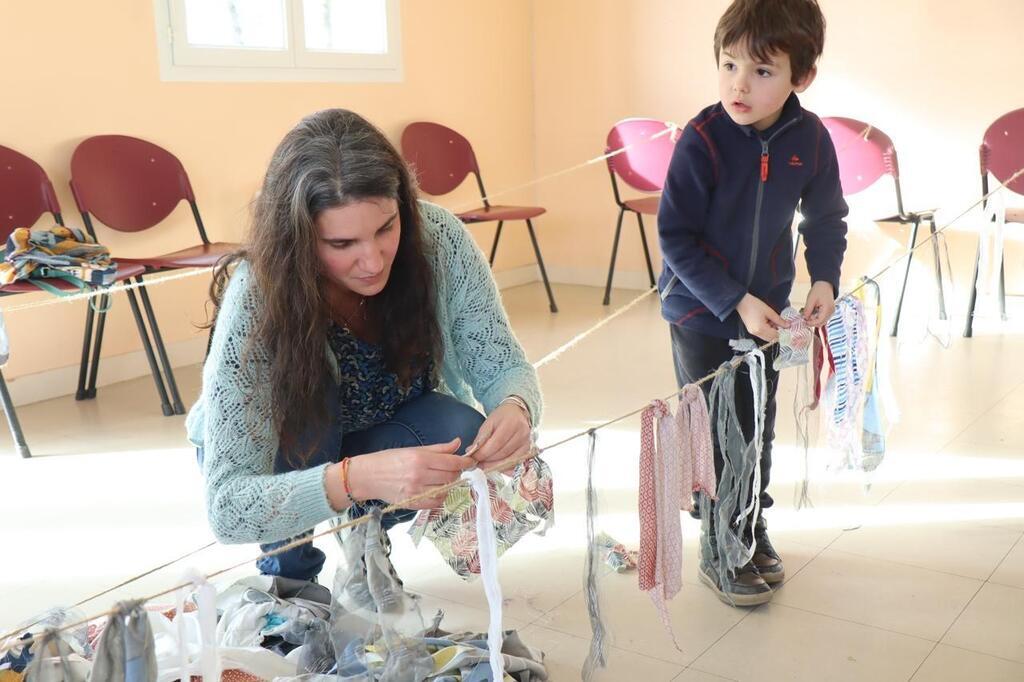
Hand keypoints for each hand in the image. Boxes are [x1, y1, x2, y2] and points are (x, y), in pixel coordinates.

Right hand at [343, 438, 474, 508]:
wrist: (366, 477)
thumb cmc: (388, 460)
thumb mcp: (413, 449)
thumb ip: (438, 448)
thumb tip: (458, 443)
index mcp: (420, 459)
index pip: (451, 462)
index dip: (465, 462)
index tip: (472, 462)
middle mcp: (419, 476)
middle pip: (451, 477)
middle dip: (456, 473)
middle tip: (454, 469)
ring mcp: (416, 492)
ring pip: (445, 491)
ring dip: (449, 486)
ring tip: (443, 480)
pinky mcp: (412, 504)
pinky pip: (435, 503)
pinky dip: (440, 497)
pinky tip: (435, 490)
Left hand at [466, 401, 531, 471]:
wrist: (517, 413)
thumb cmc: (502, 417)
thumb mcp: (489, 422)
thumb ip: (481, 438)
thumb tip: (471, 452)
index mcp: (511, 423)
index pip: (496, 443)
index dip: (483, 453)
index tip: (473, 457)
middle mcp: (522, 434)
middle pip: (502, 453)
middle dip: (487, 461)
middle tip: (477, 462)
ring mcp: (527, 444)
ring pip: (508, 461)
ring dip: (494, 466)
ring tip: (484, 464)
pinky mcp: (528, 451)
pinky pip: (514, 465)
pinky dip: (503, 468)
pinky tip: (495, 465)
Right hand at [736, 293, 787, 340]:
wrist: (742, 302)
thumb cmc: (755, 305)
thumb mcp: (769, 312)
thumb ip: (779, 320)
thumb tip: (787, 325)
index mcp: (761, 329)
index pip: (775, 336)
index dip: (782, 332)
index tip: (787, 327)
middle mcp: (756, 333)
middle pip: (771, 339)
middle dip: (777, 332)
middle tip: (780, 323)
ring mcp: (753, 332)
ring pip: (767, 337)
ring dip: (772, 332)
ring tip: (772, 321)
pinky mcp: (751, 330)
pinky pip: (762, 334)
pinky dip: (767, 330)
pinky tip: (767, 322)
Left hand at [803, 281, 835, 327]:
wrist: (825, 285)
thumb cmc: (818, 290)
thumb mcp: (810, 300)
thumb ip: (807, 310)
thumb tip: (804, 319)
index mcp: (827, 309)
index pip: (819, 321)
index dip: (811, 323)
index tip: (804, 321)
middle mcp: (831, 312)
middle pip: (821, 323)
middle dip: (812, 322)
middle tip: (805, 317)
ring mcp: (831, 312)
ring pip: (821, 321)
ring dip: (814, 319)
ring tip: (809, 313)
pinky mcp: (829, 311)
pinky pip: (822, 318)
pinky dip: (817, 317)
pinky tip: (813, 311)